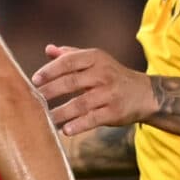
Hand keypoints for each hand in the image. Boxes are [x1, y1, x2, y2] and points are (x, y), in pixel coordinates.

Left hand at [32, 44, 155, 137]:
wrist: (144, 94)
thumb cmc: (112, 76)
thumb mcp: (95, 61)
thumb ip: (71, 55)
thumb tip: (48, 49)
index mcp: (95, 58)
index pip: (68, 62)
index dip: (50, 71)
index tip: (34, 80)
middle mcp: (103, 74)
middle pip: (71, 82)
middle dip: (50, 91)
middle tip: (34, 101)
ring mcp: (109, 93)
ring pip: (80, 103)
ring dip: (61, 112)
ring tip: (46, 119)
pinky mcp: (114, 111)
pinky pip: (93, 119)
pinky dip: (78, 125)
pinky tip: (65, 130)